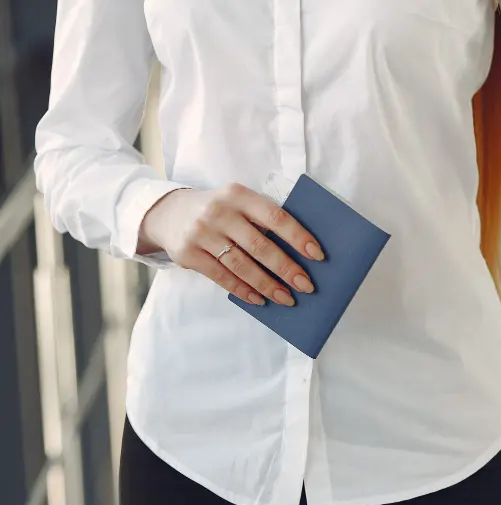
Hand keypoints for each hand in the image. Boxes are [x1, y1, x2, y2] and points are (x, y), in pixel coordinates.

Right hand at [138, 184, 323, 305]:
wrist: (168, 213)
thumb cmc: (219, 210)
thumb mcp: (238, 202)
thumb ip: (262, 218)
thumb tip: (300, 251)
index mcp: (238, 195)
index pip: (275, 216)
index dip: (298, 236)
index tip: (317, 255)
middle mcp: (219, 212)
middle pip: (260, 245)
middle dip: (287, 268)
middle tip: (306, 286)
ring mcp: (201, 233)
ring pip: (241, 265)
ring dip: (267, 285)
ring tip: (287, 298)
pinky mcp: (189, 254)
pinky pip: (222, 277)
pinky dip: (243, 290)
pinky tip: (260, 299)